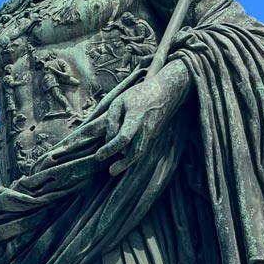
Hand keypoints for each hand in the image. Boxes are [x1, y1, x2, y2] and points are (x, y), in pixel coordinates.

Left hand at [73, 65, 189, 175]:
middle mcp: (146, 128)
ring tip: (114, 169)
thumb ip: (111, 120)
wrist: (164, 92)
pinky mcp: (154, 135)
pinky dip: (132, 155)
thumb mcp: (119, 102)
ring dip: (127, 162)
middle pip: (136, 151)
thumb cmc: (138, 95)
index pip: (123, 137)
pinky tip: (123, 160)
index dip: (110, 148)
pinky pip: (142, 147)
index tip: (98, 156)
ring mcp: (152, 133)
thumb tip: (108, 139)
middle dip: (124, 164)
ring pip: (139, 152)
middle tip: (111, 172)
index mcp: (136, 117)